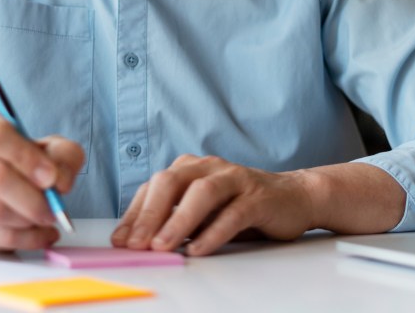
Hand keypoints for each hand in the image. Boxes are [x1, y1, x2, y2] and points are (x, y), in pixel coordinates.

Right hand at [0, 112, 84, 250]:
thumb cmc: (25, 164)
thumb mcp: (52, 150)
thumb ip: (64, 157)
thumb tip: (59, 181)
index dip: (25, 157)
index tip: (50, 177)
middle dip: (32, 198)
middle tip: (54, 209)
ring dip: (28, 220)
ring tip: (47, 218)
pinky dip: (26, 239)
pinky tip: (42, 234)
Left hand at [111, 154, 314, 256]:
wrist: (294, 198)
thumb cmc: (240, 207)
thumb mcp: (202, 214)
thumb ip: (174, 221)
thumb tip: (138, 242)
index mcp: (189, 168)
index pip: (153, 187)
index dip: (134, 213)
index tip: (120, 240)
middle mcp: (209, 167)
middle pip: (171, 182)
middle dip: (150, 214)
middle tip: (136, 244)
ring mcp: (234, 178)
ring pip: (201, 193)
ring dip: (178, 221)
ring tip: (161, 246)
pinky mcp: (258, 196)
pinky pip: (233, 212)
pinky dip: (213, 232)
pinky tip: (198, 249)